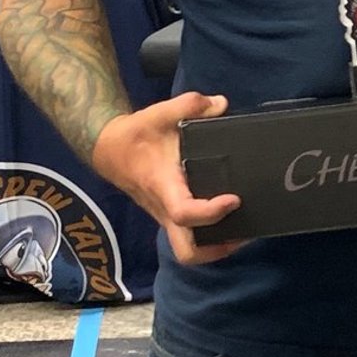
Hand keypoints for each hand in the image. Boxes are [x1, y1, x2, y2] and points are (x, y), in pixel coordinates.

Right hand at [91, 91, 242, 262]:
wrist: (109, 149)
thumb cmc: (134, 135)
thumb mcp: (158, 113)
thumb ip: (189, 105)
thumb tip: (220, 104)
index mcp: (163, 187)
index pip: (185, 213)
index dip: (211, 212)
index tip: (234, 199)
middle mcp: (165, 211)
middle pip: (188, 252)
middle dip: (218, 248)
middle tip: (245, 229)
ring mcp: (167, 218)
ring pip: (190, 251)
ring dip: (219, 247)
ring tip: (246, 227)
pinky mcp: (171, 217)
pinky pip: (191, 237)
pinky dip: (213, 236)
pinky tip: (233, 218)